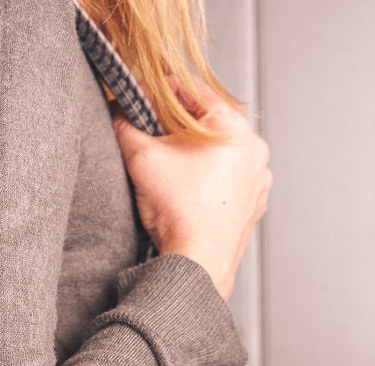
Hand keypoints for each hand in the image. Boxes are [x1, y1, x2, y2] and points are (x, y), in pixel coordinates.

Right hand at [110, 72, 271, 300]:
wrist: (197, 266)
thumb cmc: (178, 214)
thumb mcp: (142, 158)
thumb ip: (125, 125)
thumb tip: (116, 110)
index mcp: (234, 128)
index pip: (194, 90)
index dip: (162, 92)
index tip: (143, 101)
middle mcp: (253, 151)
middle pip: (209, 123)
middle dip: (178, 128)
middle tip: (153, 138)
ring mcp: (257, 181)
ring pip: (220, 153)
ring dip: (195, 155)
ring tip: (171, 171)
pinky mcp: (253, 206)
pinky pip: (228, 181)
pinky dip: (209, 181)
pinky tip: (189, 194)